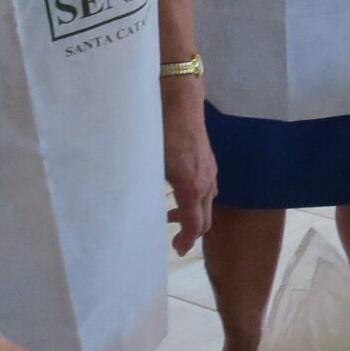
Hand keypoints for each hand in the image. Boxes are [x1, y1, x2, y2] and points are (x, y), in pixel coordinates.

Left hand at [162, 80, 215, 254]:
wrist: (180, 100)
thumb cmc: (162, 130)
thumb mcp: (152, 164)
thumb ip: (150, 188)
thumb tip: (138, 208)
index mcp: (193, 187)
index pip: (196, 224)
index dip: (187, 240)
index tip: (176, 249)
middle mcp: (207, 181)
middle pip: (206, 218)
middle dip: (191, 232)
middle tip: (175, 240)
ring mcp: (211, 170)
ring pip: (206, 202)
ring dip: (192, 214)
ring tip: (170, 214)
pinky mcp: (209, 160)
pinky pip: (207, 188)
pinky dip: (195, 199)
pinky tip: (179, 190)